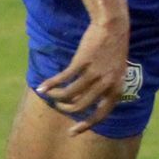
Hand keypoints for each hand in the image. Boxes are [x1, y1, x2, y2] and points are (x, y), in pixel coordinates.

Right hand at [34, 20, 130, 136]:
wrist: (112, 27)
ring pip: (69, 94)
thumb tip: (88, 103)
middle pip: (80, 106)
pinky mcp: (82, 62)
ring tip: (49, 95)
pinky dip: (50, 84)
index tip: (72, 132)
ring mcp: (94, 73)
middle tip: (59, 106)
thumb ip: (106, 88)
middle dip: (66, 108)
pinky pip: (63, 79)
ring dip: (56, 96)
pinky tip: (42, 87)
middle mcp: (106, 84)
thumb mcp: (115, 72)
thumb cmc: (113, 49)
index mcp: (116, 89)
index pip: (100, 115)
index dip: (85, 125)